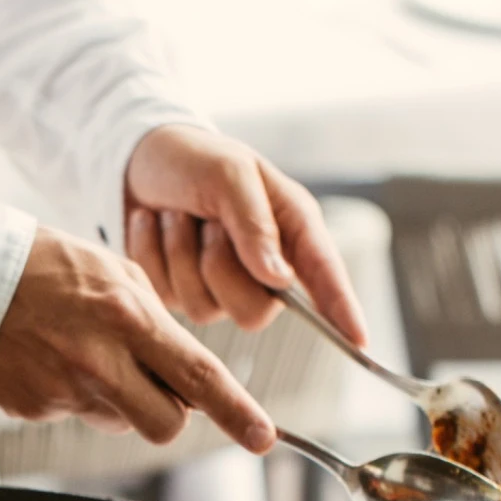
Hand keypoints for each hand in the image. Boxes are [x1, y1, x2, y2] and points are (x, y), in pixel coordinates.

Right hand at [0, 226, 275, 452]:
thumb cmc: (40, 265)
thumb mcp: (113, 271)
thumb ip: (153, 319)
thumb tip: (179, 364)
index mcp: (128, 318)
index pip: (199, 377)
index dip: (238, 413)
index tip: (262, 436)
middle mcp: (100, 361)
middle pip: (166, 422)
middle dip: (171, 411)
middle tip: (153, 382)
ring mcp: (64, 390)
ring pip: (120, 419)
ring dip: (118, 398)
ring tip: (82, 352)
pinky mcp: (33, 408)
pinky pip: (74, 413)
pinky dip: (71, 393)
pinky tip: (49, 358)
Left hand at [124, 125, 366, 344]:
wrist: (140, 158)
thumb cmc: (197, 158)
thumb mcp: (230, 173)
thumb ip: (255, 224)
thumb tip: (279, 279)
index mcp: (292, 230)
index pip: (325, 277)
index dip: (343, 311)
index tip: (360, 342)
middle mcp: (263, 268)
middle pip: (254, 312)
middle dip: (221, 266)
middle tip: (208, 222)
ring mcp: (219, 288)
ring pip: (205, 308)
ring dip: (181, 252)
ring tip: (178, 214)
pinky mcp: (179, 294)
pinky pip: (165, 296)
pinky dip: (153, 253)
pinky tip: (154, 224)